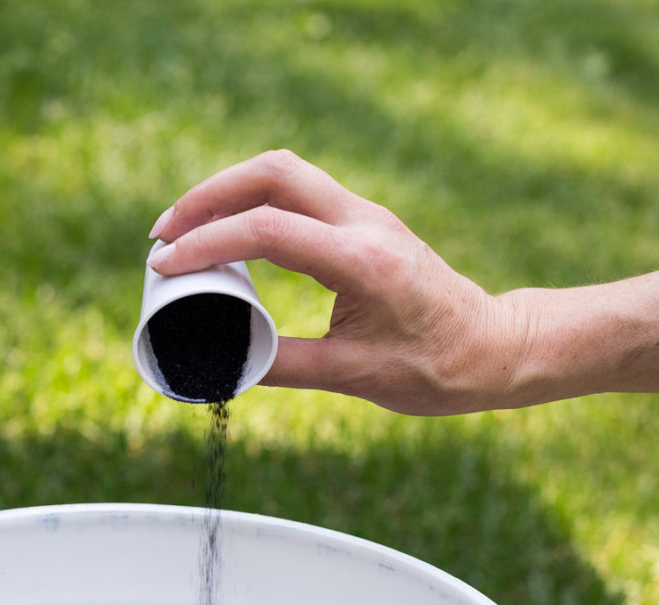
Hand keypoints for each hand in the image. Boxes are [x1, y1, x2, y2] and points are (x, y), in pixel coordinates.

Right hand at [147, 150, 538, 414]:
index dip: (207, 242)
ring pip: (283, 173)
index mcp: (364, 261)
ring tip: (184, 230)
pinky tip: (227, 233)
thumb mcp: (356, 377)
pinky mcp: (362, 221)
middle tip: (164, 233)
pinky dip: (252, 202)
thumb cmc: (437, 368)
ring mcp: (365, 215)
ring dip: (227, 191)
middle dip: (208, 196)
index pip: (269, 230)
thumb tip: (221, 362)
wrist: (495, 346)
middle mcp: (365, 223)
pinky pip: (297, 191)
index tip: (164, 264)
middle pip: (272, 173)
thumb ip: (285, 366)